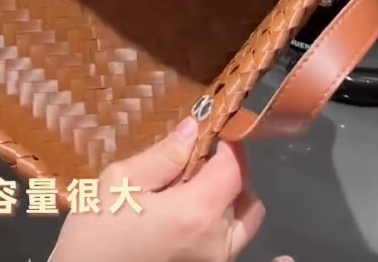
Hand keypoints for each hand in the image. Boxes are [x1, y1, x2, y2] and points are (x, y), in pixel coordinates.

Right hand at [50, 117, 291, 261]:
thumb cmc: (97, 231)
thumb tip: (193, 128)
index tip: (210, 133)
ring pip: (244, 226)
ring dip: (229, 203)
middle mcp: (218, 244)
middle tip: (193, 164)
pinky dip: (248, 244)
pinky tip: (280, 258)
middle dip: (226, 173)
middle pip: (245, 197)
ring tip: (192, 194)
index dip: (227, 146)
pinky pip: (236, 253)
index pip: (234, 168)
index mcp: (197, 212)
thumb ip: (163, 156)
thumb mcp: (120, 182)